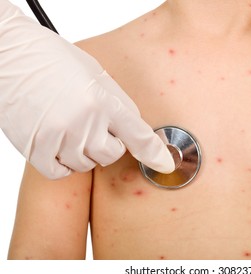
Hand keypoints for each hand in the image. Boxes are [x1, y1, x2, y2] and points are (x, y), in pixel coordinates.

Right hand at [0, 1, 173, 178]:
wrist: (11, 56)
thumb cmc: (55, 61)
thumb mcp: (96, 75)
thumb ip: (117, 105)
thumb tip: (133, 132)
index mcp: (103, 100)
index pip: (138, 136)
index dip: (155, 154)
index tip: (165, 164)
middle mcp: (84, 121)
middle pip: (111, 155)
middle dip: (108, 144)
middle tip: (93, 125)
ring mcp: (59, 137)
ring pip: (86, 164)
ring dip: (83, 151)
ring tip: (70, 126)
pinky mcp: (35, 148)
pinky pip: (60, 172)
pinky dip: (62, 163)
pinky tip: (58, 142)